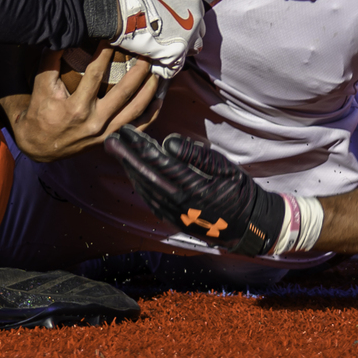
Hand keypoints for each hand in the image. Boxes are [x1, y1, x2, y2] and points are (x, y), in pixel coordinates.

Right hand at [4, 45, 158, 161]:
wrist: (39, 146)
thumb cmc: (40, 111)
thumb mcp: (41, 84)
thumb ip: (51, 59)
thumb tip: (64, 34)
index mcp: (76, 108)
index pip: (95, 74)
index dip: (105, 54)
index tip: (113, 37)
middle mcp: (94, 122)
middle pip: (124, 93)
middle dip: (139, 71)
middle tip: (147, 52)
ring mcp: (105, 133)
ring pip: (136, 110)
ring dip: (150, 90)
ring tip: (157, 72)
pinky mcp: (111, 140)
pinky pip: (137, 128)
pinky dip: (151, 114)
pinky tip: (159, 99)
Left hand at [106, 128, 286, 256]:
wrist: (247, 226)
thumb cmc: (239, 192)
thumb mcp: (225, 168)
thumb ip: (197, 155)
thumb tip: (168, 142)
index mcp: (192, 188)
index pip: (159, 164)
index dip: (140, 147)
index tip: (126, 131)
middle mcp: (179, 203)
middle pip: (146, 176)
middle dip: (126, 156)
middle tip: (110, 139)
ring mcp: (174, 213)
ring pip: (145, 188)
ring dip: (129, 168)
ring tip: (117, 151)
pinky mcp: (173, 219)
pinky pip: (150, 199)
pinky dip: (138, 183)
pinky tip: (132, 171)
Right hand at [107, 0, 203, 77]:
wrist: (120, 7)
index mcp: (193, 0)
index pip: (196, 15)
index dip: (183, 19)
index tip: (170, 22)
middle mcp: (196, 19)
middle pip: (197, 33)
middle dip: (184, 35)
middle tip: (166, 36)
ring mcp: (187, 38)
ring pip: (190, 51)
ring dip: (178, 50)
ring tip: (163, 49)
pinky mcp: (175, 54)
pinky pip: (174, 66)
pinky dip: (165, 66)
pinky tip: (155, 61)